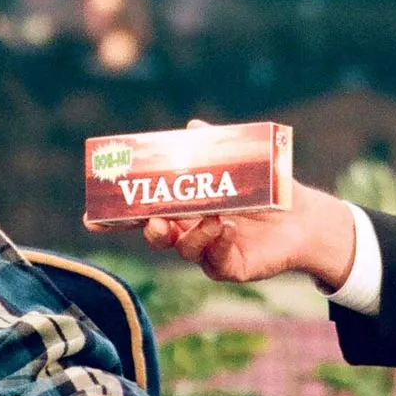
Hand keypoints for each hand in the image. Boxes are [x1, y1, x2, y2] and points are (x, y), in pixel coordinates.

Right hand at [115, 124, 355, 289]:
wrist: (303, 216)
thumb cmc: (267, 189)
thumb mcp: (238, 163)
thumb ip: (214, 148)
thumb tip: (192, 128)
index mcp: (184, 207)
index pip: (144, 212)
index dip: (117, 217)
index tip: (92, 218)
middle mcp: (190, 230)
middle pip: (157, 236)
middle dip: (151, 230)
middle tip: (156, 222)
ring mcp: (208, 251)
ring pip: (185, 249)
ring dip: (192, 235)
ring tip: (213, 218)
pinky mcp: (230, 266)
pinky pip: (214, 262)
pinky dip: (217, 246)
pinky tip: (228, 233)